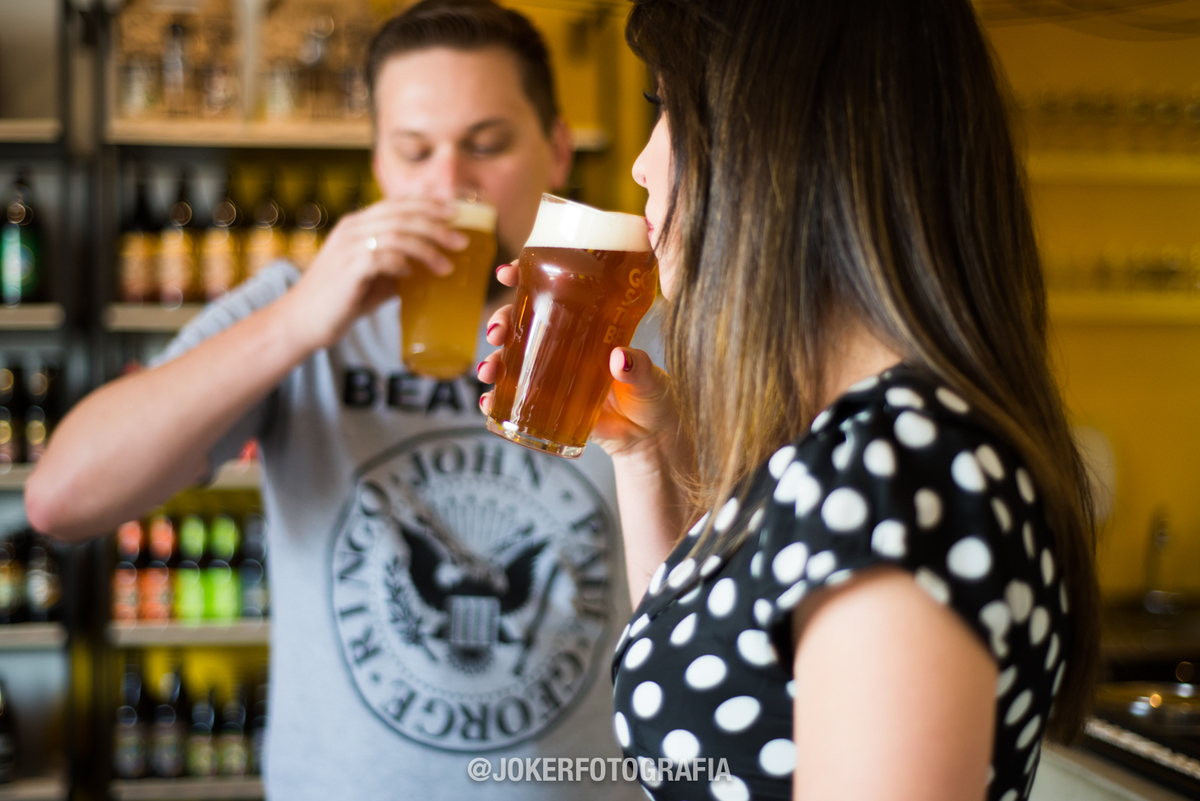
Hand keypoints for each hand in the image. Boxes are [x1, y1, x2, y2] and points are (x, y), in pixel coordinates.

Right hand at [280, 198, 467, 352]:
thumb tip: (432, 266)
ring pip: (396, 234)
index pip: (397, 204)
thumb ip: (397, 265)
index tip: (456, 212)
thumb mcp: (374, 276)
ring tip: (447, 266)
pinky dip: (402, 263)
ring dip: (427, 249)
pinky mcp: (347, 270)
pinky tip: (412, 274)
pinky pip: (381, 257)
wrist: (303, 320)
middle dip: (436, 225)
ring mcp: (347, 248)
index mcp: (357, 224)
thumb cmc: (342, 299)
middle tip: (461, 241)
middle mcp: (352, 229)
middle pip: (402, 215)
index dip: (428, 204)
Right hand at [476, 262, 686, 465]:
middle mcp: (566, 344)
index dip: (525, 277)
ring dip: (494, 360)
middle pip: (523, 323)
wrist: (650, 439)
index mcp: (590, 323)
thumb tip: (620, 358)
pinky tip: (489, 402)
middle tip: (497, 332)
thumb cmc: (655, 398)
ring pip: (514, 359)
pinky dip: (497, 400)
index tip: (507, 274)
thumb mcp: (652, 379)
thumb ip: (640, 369)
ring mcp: (554, 374)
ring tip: (489, 371)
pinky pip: (516, 398)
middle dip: (502, 322)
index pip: (553, 290)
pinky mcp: (549, 405)